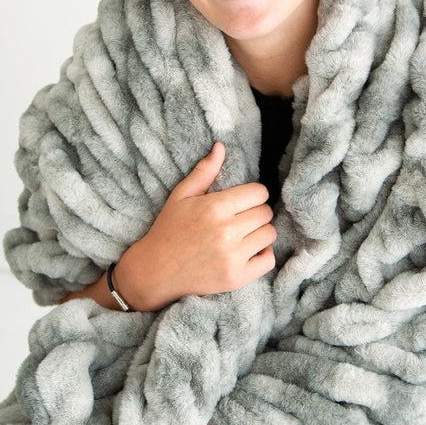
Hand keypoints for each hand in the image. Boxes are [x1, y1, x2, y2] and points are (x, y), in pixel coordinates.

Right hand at [113, 142, 276, 310]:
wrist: (155, 271)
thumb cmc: (169, 229)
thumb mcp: (181, 196)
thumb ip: (204, 171)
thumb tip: (221, 146)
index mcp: (215, 208)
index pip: (259, 192)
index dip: (252, 194)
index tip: (242, 201)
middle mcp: (227, 232)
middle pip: (266, 213)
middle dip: (255, 212)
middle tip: (240, 218)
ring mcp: (233, 257)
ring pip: (270, 235)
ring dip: (260, 232)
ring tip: (243, 234)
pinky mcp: (237, 278)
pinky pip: (269, 261)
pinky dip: (263, 255)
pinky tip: (248, 251)